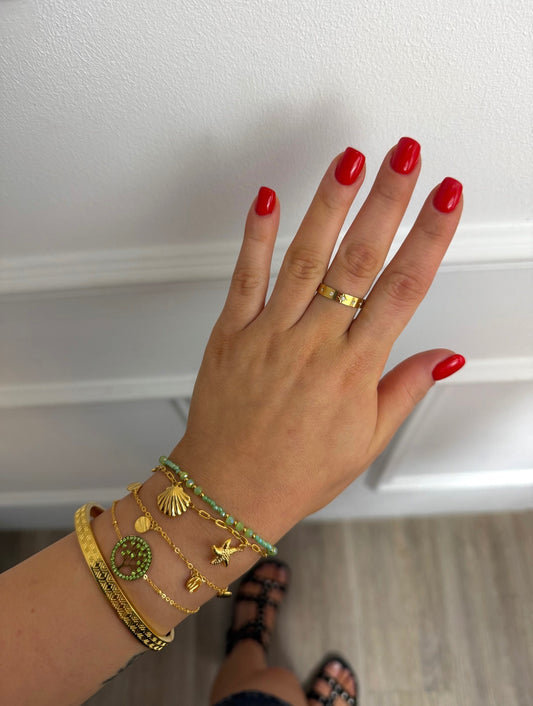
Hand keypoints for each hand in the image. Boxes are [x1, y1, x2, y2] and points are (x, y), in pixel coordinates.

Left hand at [171, 139, 463, 532]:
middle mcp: (315, 344)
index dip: (429, 237)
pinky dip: (256, 237)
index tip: (446, 198)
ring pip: (305, 258)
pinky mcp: (231, 333)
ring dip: (329, 205)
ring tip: (350, 161)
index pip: (403, 289)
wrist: (228, 491)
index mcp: (354, 369)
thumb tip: (446, 356)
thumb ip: (405, 389)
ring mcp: (270, 334)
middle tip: (405, 156)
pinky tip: (267, 200)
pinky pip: (245, 277)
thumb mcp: (366, 441)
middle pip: (359, 260)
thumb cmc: (297, 471)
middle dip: (387, 201)